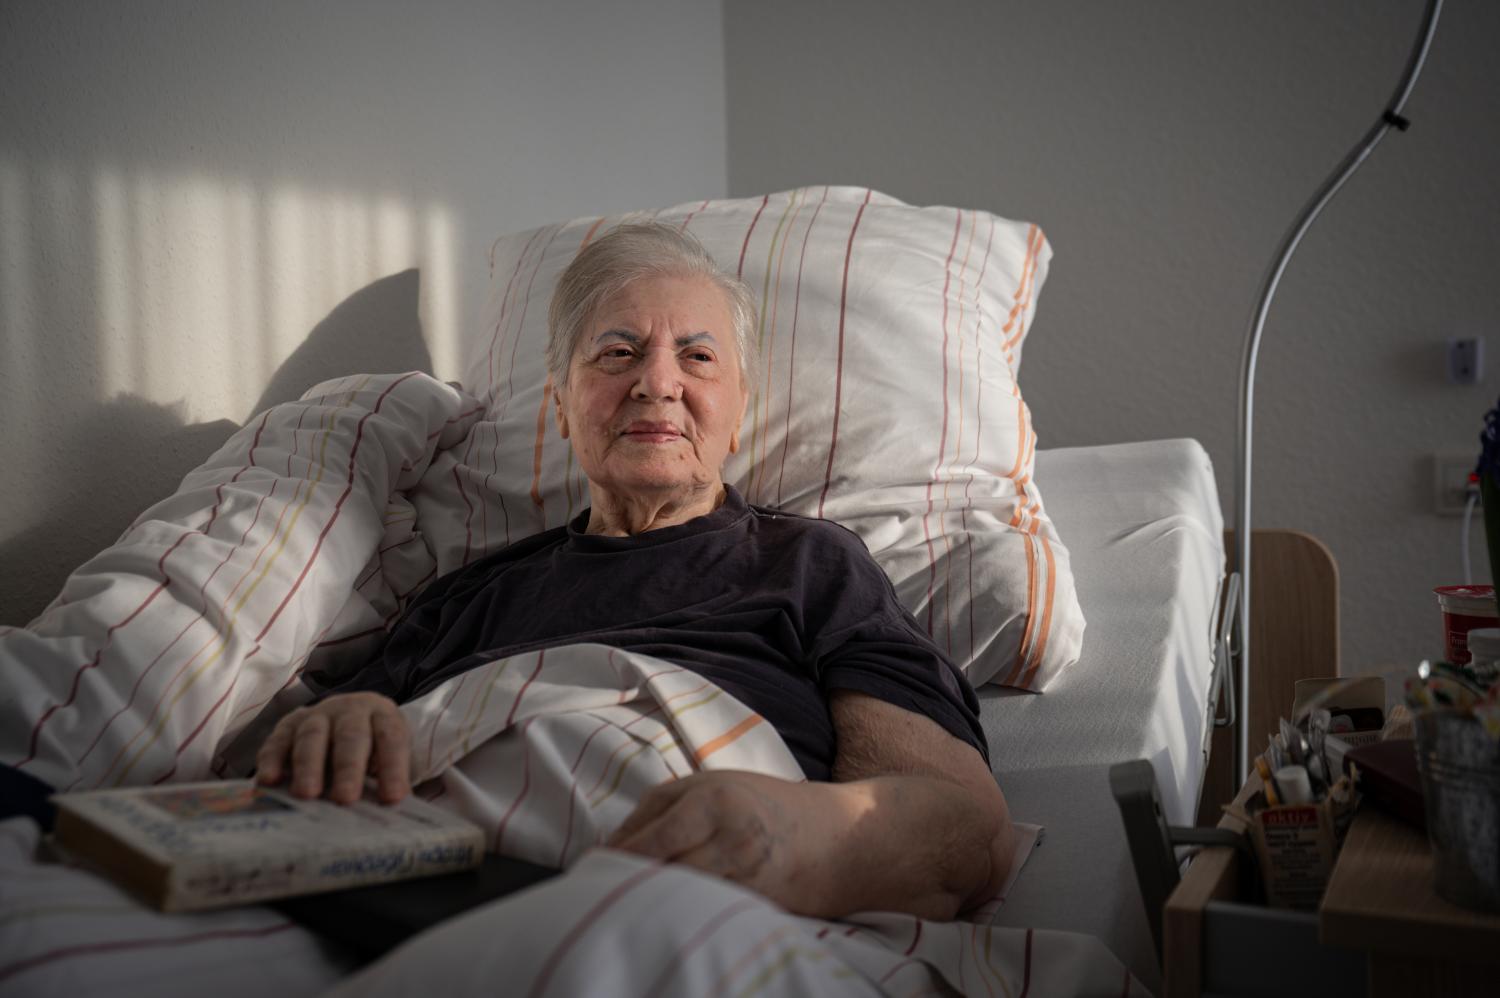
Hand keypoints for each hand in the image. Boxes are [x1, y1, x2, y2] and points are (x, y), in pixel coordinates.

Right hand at [254, 692, 410, 803]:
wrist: (345, 720)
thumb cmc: (371, 750)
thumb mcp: (386, 759)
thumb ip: (387, 782)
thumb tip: (389, 816)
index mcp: (383, 716)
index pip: (391, 739)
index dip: (393, 768)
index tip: (393, 798)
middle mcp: (350, 710)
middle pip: (351, 736)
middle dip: (348, 768)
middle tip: (345, 798)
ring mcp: (317, 715)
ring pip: (312, 736)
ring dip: (309, 766)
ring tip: (307, 794)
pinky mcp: (288, 725)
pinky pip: (278, 741)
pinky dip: (272, 760)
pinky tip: (269, 781)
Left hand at [606, 770, 824, 913]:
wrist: (840, 837)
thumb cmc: (767, 803)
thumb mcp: (713, 784)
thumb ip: (660, 807)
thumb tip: (610, 844)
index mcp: (713, 801)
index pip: (648, 841)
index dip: (615, 860)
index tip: (589, 869)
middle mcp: (730, 838)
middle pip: (661, 873)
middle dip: (630, 883)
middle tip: (603, 890)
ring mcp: (747, 876)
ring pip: (683, 897)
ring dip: (656, 900)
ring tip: (633, 901)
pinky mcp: (759, 907)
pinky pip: (710, 912)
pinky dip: (687, 911)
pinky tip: (673, 912)